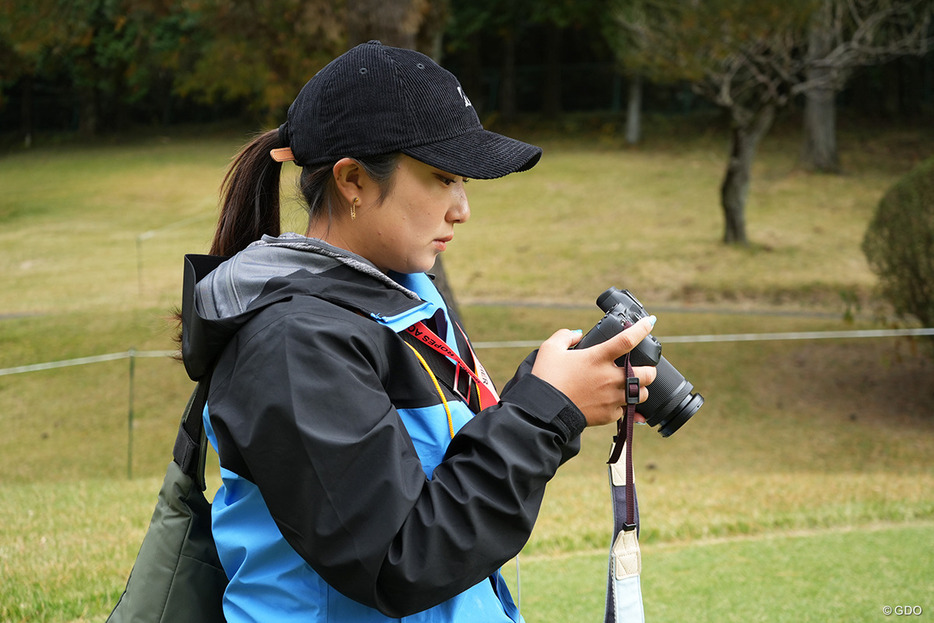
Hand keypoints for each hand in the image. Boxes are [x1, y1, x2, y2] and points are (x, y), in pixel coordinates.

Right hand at [530, 317, 657, 426]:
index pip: (627, 340)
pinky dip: (627, 408)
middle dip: (649, 370)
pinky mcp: (609, 415)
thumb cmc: (546, 378)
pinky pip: (627, 411)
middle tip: (644, 368)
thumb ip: (564, 336)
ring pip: (641, 394)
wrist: (543, 411)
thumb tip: (577, 334)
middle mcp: (610, 377)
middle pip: (647, 373)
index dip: (642, 329)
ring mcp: (611, 398)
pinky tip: (622, 405)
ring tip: (632, 387)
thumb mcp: (549, 349)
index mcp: (598, 357)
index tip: (650, 322)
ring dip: (640, 389)